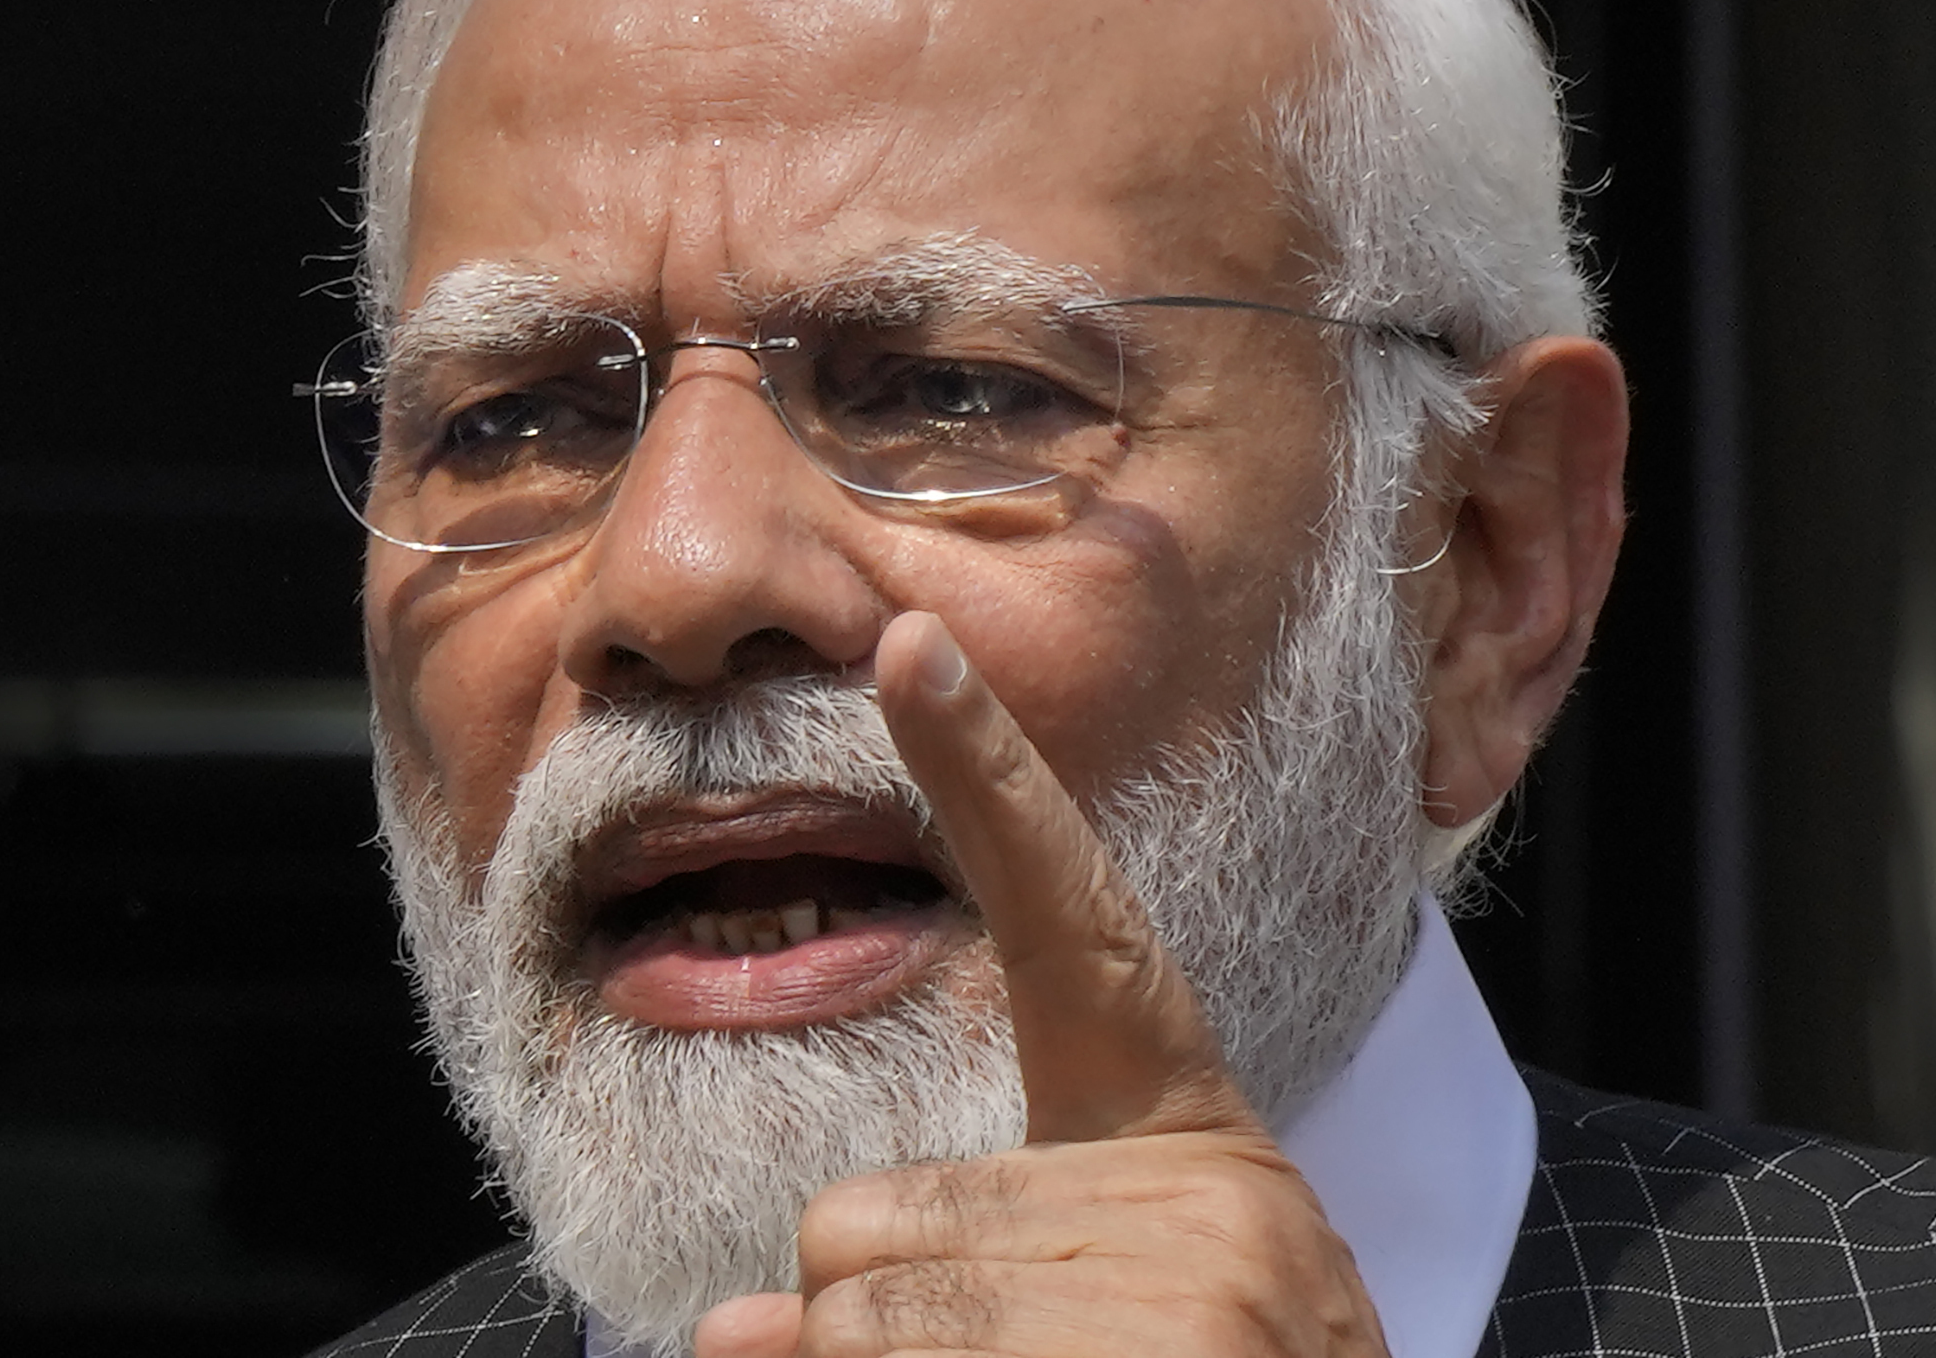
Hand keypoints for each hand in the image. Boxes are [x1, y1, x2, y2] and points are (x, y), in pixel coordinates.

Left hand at [693, 611, 1388, 1357]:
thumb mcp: (1100, 1302)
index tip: (911, 646)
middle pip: (864, 1217)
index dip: (992, 781)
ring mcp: (1189, 1301)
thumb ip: (927, 1272)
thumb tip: (728, 1339)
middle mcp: (1206, 1195)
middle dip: (875, 1324)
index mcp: (1188, 1136)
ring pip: (852, 1325)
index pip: (1076, 926)